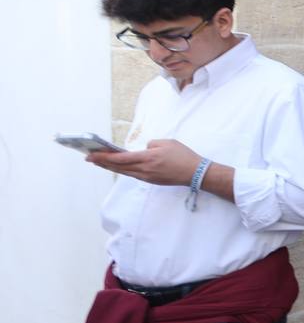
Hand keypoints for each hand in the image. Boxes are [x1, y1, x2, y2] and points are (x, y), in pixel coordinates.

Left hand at [87, 139, 203, 186]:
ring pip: (124, 172)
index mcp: (147, 158)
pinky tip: (119, 167)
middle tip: (89, 158)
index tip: (91, 154)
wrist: (196, 173)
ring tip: (100, 162)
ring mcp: (147, 177)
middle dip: (102, 162)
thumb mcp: (167, 142)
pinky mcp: (151, 180)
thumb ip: (151, 144)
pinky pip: (133, 175)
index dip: (104, 157)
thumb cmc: (183, 156)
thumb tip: (144, 149)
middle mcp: (144, 170)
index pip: (120, 158)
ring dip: (110, 167)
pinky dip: (123, 170)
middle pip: (118, 167)